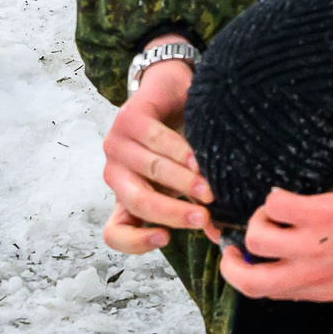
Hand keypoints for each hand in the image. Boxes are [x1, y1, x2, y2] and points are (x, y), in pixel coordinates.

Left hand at [100, 50, 207, 253]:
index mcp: (126, 196)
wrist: (171, 91)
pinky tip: (199, 159)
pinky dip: (180, 153)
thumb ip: (194, 206)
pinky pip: (155, 140)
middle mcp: (116, 175)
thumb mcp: (185, 180)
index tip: (166, 239)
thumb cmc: (179, 142)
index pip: (115, 232)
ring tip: (209, 189)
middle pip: (137, 203)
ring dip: (184, 183)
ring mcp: (117, 146)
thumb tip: (217, 235)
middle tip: (204, 216)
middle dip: (173, 212)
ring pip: (151, 171)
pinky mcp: (128, 118)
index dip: (135, 242)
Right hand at [211, 179, 332, 304]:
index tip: (246, 260)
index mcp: (324, 291)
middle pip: (248, 280)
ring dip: (256, 220)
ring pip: (256, 239)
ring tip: (272, 209)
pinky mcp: (324, 215)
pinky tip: (288, 191)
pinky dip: (274, 196)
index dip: (247, 277)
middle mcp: (315, 275)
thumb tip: (308, 257)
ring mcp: (316, 246)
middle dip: (230, 261)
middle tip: (234, 242)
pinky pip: (276, 204)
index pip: (266, 294)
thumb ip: (332, 272)